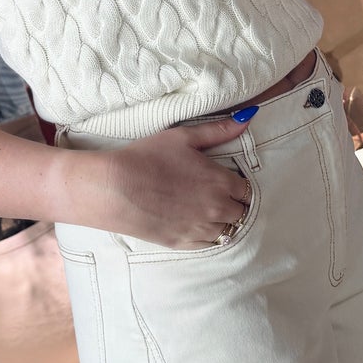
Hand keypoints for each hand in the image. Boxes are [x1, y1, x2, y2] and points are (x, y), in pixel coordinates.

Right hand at [64, 115, 254, 247]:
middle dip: (234, 203)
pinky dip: (209, 236)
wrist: (114, 188)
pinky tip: (197, 225)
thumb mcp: (184, 137)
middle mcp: (217, 208)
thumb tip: (248, 117)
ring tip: (207, 210)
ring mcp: (201, 229)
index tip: (227, 181)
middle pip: (241, 212)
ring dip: (223, 221)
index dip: (238, 185)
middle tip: (217, 195)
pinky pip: (210, 245)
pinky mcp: (184, 243)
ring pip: (228, 231)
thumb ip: (219, 130)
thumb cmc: (147, 157)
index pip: (247, 190)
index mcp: (221, 181)